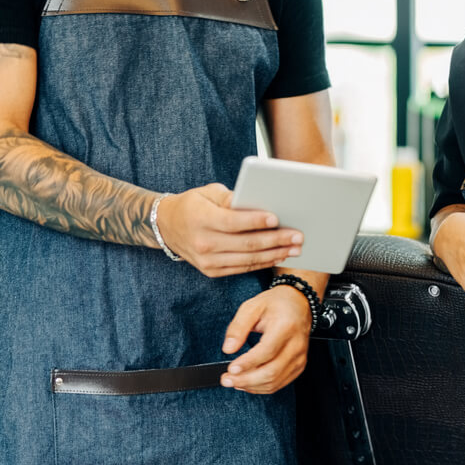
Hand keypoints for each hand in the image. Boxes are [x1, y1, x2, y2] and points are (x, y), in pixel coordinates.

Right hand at [155, 184, 302, 277]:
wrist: (167, 226)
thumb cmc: (193, 204)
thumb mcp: (208, 192)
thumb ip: (232, 198)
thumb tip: (256, 200)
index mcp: (201, 219)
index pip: (233, 222)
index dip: (255, 221)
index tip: (277, 218)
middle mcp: (203, 243)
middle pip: (245, 244)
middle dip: (275, 240)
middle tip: (298, 236)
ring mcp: (207, 261)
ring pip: (247, 260)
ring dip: (274, 254)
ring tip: (295, 248)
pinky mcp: (211, 271)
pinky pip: (242, 268)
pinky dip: (262, 263)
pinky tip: (278, 256)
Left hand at [218, 286, 311, 393]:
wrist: (298, 304)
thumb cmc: (276, 304)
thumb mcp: (252, 306)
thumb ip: (238, 327)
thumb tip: (228, 349)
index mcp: (286, 326)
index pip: (267, 351)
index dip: (248, 363)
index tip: (231, 368)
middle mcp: (296, 344)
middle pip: (272, 371)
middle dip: (246, 379)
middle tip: (227, 379)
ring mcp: (299, 357)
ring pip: (275, 381)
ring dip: (252, 386)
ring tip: (234, 381)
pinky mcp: (298, 366)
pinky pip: (279, 383)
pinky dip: (261, 387)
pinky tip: (248, 383)